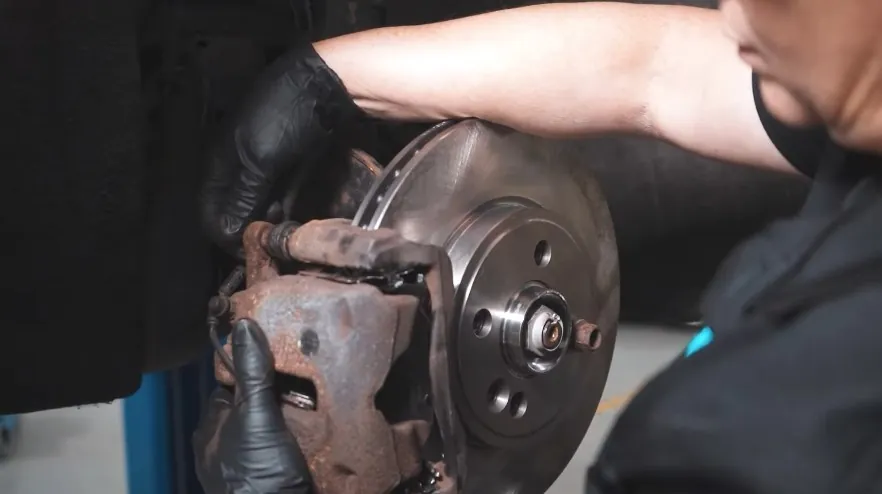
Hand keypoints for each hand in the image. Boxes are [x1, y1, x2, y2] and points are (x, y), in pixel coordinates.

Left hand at [193, 319, 311, 493]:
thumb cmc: (256, 473)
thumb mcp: (255, 415)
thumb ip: (252, 373)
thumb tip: (244, 326)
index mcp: (212, 429)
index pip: (231, 384)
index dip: (254, 368)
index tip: (280, 353)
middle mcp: (228, 447)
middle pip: (257, 405)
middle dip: (280, 393)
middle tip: (309, 375)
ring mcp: (252, 464)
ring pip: (276, 427)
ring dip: (298, 417)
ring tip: (323, 398)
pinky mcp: (276, 477)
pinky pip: (291, 448)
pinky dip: (306, 439)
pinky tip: (325, 429)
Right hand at [200, 41, 362, 255]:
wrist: (328, 83)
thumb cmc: (288, 115)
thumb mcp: (261, 161)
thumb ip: (244, 197)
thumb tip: (228, 231)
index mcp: (219, 161)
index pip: (209, 211)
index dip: (224, 234)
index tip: (246, 251)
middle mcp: (236, 162)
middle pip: (233, 208)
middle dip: (248, 227)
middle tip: (269, 241)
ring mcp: (261, 160)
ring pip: (256, 201)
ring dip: (267, 217)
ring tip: (283, 226)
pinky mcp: (285, 159)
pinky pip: (276, 190)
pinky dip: (281, 202)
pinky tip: (293, 210)